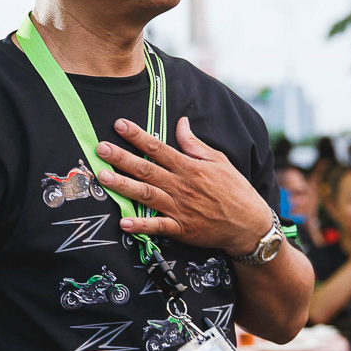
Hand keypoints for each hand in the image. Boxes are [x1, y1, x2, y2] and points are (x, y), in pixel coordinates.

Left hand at [96, 116, 271, 254]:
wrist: (249, 223)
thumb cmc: (234, 189)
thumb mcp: (218, 160)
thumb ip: (194, 143)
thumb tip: (181, 122)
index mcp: (189, 167)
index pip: (158, 147)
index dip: (137, 136)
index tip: (119, 124)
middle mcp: (181, 185)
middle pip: (147, 169)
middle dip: (122, 158)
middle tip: (101, 149)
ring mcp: (179, 208)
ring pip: (147, 195)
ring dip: (125, 187)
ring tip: (105, 178)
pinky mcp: (181, 228)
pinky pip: (158, 227)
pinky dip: (141, 226)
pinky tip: (124, 223)